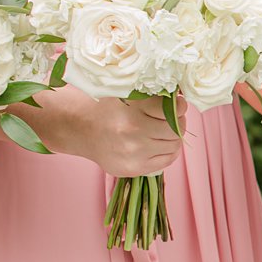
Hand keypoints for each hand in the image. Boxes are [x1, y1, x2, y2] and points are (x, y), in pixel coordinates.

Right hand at [14, 88, 181, 176]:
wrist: (80, 129)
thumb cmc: (107, 108)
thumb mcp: (126, 93)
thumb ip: (152, 95)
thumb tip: (181, 101)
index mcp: (130, 110)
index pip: (171, 111)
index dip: (179, 107)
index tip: (178, 104)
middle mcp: (132, 133)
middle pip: (175, 130)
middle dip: (178, 122)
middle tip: (173, 117)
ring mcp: (133, 153)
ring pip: (173, 145)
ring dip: (173, 137)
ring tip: (162, 130)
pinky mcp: (133, 168)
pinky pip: (167, 160)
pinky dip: (168, 151)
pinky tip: (159, 143)